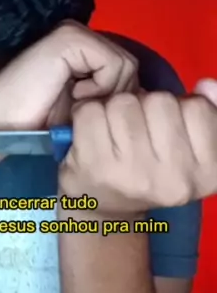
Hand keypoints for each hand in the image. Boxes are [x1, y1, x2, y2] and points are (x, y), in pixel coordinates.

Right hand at [0, 20, 137, 130]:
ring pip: (125, 66)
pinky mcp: (70, 38)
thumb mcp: (86, 109)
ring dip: (105, 95)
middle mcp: (82, 35)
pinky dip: (99, 88)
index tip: (98, 119)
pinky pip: (113, 64)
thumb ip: (111, 97)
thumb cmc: (40, 122)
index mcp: (84, 49)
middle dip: (115, 98)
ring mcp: (75, 32)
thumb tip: (149, 101)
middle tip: (85, 112)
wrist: (2, 120)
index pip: (127, 71)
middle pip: (130, 68)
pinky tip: (73, 96)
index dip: (119, 100)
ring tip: (76, 105)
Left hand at [58, 83, 216, 216]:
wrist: (104, 208)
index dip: (179, 105)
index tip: (167, 124)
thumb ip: (207, 113)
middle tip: (137, 126)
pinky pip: (91, 111)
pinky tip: (92, 131)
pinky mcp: (96, 167)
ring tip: (115, 128)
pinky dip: (87, 113)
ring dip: (115, 106)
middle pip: (160, 101)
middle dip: (145, 104)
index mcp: (208, 174)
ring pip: (124, 102)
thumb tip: (207, 84)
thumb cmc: (150, 170)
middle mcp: (176, 179)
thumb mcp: (189, 149)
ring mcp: (135, 174)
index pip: (198, 108)